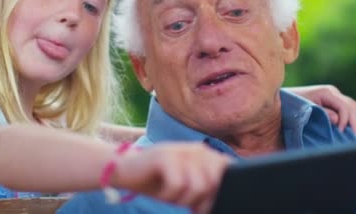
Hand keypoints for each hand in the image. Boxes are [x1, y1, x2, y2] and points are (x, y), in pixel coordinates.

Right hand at [113, 143, 230, 213]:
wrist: (125, 171)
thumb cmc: (159, 182)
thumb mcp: (187, 186)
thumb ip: (206, 187)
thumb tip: (224, 202)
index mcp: (206, 154)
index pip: (230, 171)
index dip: (218, 193)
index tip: (200, 205)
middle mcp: (197, 149)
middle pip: (215, 182)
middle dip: (201, 200)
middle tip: (184, 203)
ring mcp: (181, 151)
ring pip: (198, 186)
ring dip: (182, 199)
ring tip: (170, 194)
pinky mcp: (165, 156)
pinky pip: (178, 186)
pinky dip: (168, 196)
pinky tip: (160, 191)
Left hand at [285, 85, 355, 136]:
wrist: (283, 98)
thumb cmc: (293, 104)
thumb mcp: (306, 109)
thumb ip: (323, 114)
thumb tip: (337, 120)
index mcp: (327, 92)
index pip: (344, 106)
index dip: (346, 120)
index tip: (343, 132)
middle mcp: (332, 92)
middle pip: (351, 106)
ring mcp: (333, 95)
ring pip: (352, 106)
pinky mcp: (332, 100)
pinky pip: (348, 107)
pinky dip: (355, 115)